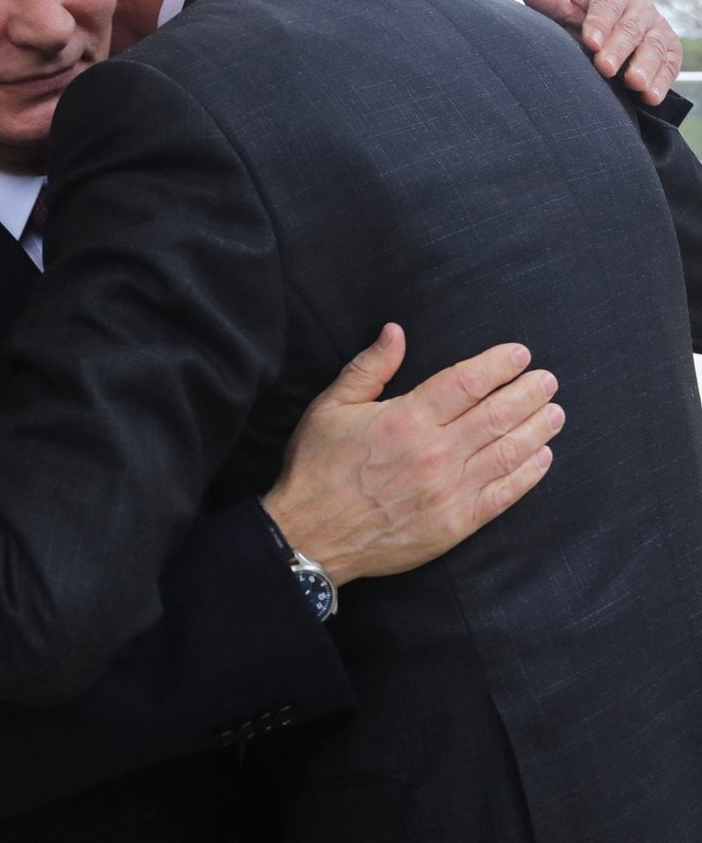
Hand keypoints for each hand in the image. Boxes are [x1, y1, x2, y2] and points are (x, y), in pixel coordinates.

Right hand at [262, 324, 559, 585]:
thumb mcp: (331, 407)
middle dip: (527, 394)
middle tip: (548, 380)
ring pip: (506, 453)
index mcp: (405, 419)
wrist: (311, 535)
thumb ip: (369, 367)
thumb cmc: (317, 467)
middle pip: (495, 415)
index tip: (520, 355)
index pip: (465, 383)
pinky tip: (542, 458)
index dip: (497, 366)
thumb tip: (396, 331)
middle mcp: (434, 453)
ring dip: (536, 429)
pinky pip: (502, 496)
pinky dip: (527, 475)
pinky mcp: (455, 524)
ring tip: (555, 413)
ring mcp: (448, 491)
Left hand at [519, 0, 681, 104]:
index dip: (599, 23)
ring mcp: (658, 29)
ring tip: (633, 83)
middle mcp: (639, 9)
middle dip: (619, 48)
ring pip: (655, 46)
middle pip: (631, 27)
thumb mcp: (567, 16)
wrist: (611, 43)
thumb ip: (551, 4)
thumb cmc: (583, 28)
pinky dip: (662, 82)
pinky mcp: (671, 51)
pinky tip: (650, 97)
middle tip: (604, 68)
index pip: (609, 4)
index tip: (589, 43)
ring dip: (645, 66)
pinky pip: (670, 65)